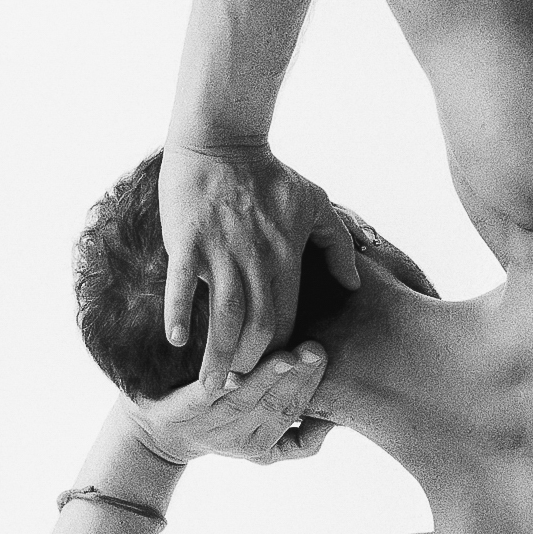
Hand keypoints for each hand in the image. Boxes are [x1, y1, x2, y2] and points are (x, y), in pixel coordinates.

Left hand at [121, 341, 334, 466]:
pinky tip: (235, 372)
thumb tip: (334, 424)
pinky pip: (204, 399)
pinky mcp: (180, 412)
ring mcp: (208, 425)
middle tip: (315, 349)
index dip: (309, 385)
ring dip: (266, 378)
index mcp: (260, 442)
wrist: (154, 436)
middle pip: (273, 405)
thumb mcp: (260, 440)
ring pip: (244, 401)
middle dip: (297, 378)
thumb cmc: (215, 424)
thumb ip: (300, 438)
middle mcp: (237, 438)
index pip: (291, 410)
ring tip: (286, 355)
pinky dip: (221, 387)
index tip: (323, 353)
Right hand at [158, 143, 359, 393]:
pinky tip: (178, 340)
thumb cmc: (271, 175)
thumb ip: (338, 246)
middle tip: (239, 392)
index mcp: (286, 257)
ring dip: (216, 355)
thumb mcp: (317, 204)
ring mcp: (219, 252)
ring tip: (209, 385)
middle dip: (249, 366)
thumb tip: (354, 286)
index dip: (280, 353)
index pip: (286, 318)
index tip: (273, 376)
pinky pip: (182, 286)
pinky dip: (180, 315)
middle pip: (255, 328)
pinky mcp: (186, 242)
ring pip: (221, 316)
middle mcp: (254, 260)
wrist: (222, 141)